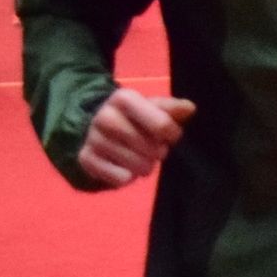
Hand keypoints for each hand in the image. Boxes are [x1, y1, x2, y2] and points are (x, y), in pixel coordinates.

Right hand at [77, 88, 195, 187]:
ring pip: (136, 165)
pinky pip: (119, 178)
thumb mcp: (151, 108)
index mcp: (124, 98)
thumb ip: (171, 109)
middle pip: (150, 148)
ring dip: (143, 166)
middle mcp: (105, 116)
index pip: (162, 125)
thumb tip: (190, 108)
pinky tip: (124, 168)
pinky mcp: (86, 159)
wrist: (94, 128)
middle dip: (157, 152)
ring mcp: (93, 138)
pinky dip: (126, 177)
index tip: (170, 136)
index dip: (172, 135)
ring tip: (140, 159)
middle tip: (153, 149)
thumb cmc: (132, 118)